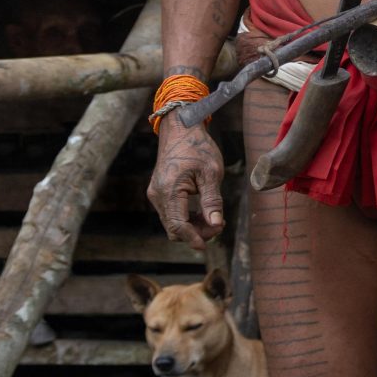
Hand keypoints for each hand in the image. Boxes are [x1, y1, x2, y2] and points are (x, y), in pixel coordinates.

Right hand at [148, 121, 227, 247]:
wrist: (181, 130)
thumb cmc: (198, 148)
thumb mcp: (211, 173)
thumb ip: (212, 201)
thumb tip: (216, 224)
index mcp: (169, 190)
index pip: (177, 225)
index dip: (193, 238)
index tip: (206, 246)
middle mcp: (157, 195)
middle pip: (174, 227)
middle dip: (196, 233)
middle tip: (219, 226)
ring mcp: (156, 194)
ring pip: (172, 222)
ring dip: (192, 226)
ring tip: (215, 219)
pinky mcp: (160, 192)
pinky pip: (172, 213)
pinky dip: (187, 218)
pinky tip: (204, 214)